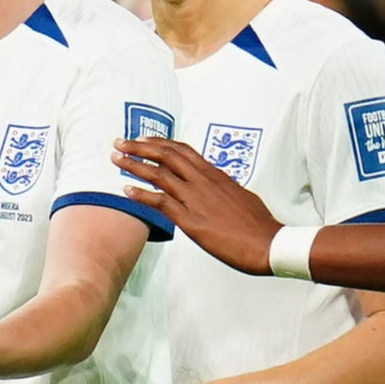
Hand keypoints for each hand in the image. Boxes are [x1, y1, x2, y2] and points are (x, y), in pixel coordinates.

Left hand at [118, 135, 279, 274]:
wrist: (268, 243)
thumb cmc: (259, 225)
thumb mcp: (242, 197)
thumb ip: (225, 189)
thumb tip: (221, 186)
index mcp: (216, 175)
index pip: (183, 151)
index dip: (161, 143)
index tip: (144, 140)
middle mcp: (204, 181)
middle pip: (167, 155)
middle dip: (140, 146)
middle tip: (121, 142)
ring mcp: (196, 199)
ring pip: (160, 174)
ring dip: (134, 165)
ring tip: (116, 159)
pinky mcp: (192, 221)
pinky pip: (161, 202)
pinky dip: (141, 195)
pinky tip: (126, 191)